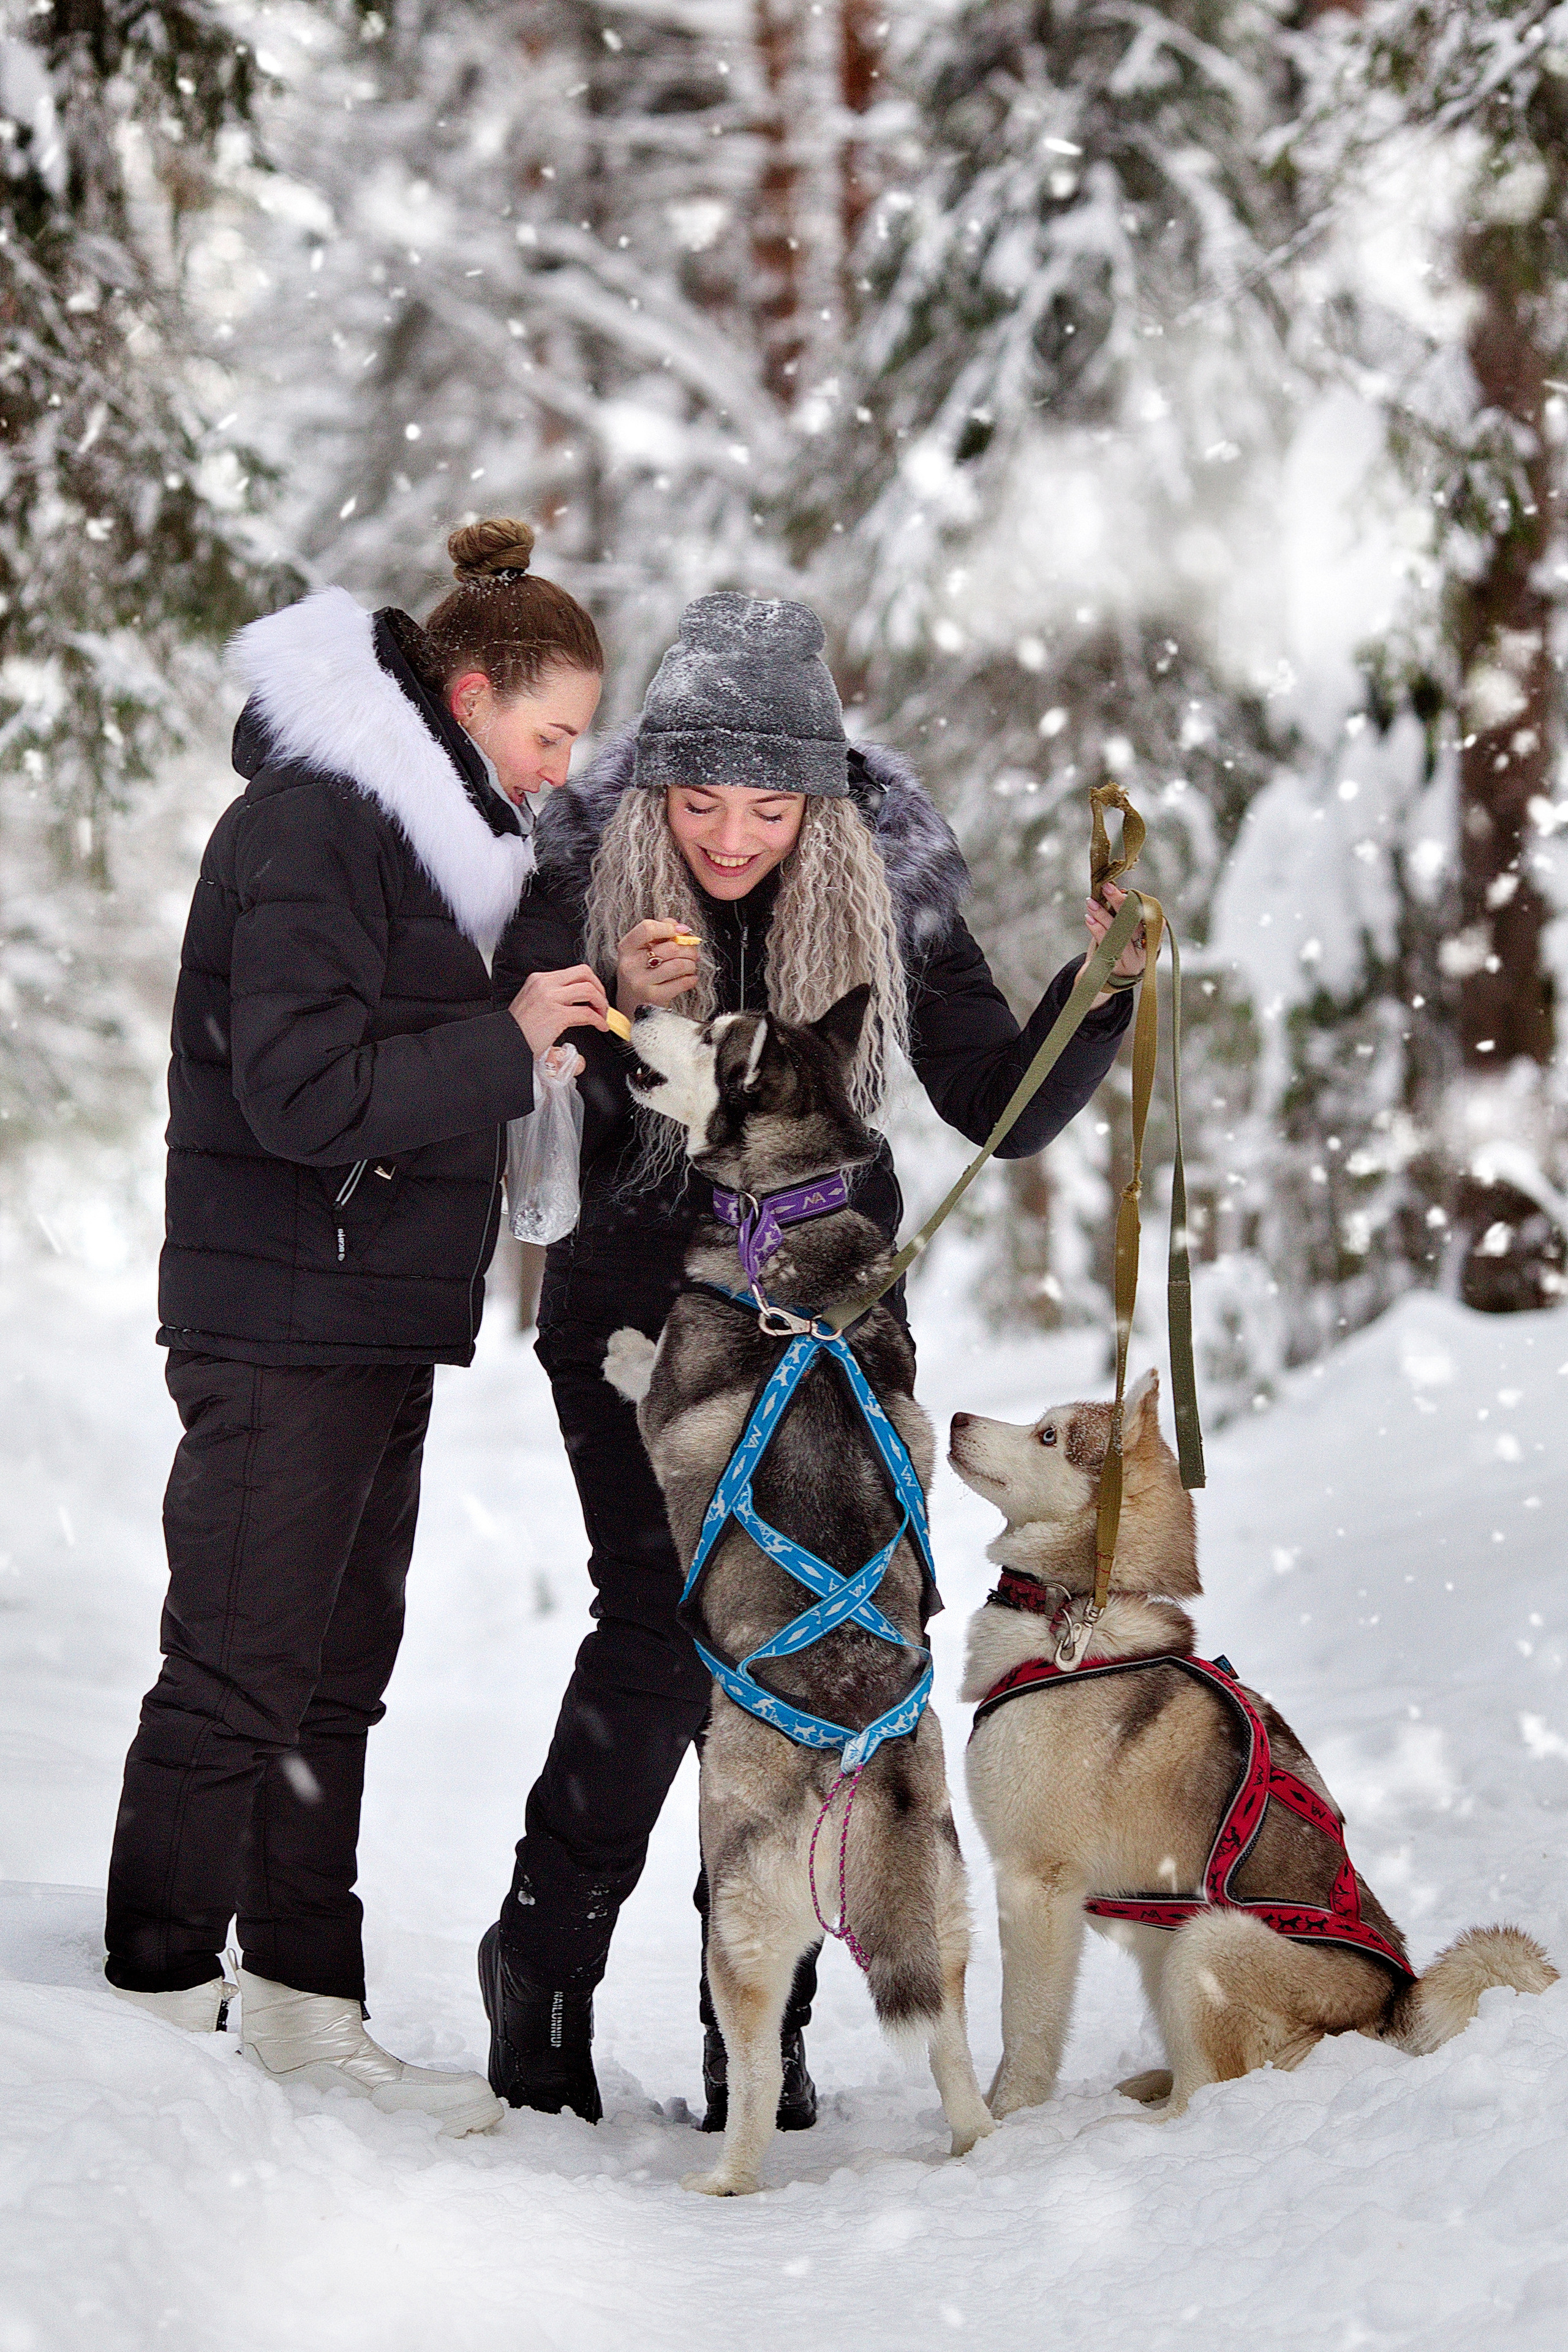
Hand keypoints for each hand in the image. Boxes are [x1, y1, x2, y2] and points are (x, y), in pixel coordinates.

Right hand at [509, 964, 608, 1055]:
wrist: (505, 1042)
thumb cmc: (518, 1029)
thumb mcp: (532, 1003)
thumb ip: (551, 999)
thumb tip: (572, 1007)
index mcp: (538, 980)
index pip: (573, 972)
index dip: (589, 983)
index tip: (594, 995)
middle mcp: (545, 984)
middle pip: (584, 973)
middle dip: (599, 987)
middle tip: (601, 1003)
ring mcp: (551, 998)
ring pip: (589, 990)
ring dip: (601, 1003)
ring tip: (602, 1015)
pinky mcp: (556, 1015)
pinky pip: (587, 1013)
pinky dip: (598, 1020)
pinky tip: (599, 1026)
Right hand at [615, 919, 701, 1016]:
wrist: (630, 1002)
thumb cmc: (640, 971)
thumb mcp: (641, 950)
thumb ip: (658, 932)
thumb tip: (679, 927)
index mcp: (627, 948)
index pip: (648, 928)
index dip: (669, 927)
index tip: (681, 931)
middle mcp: (631, 965)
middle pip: (670, 948)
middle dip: (688, 949)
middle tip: (692, 952)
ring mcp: (641, 982)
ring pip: (678, 965)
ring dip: (691, 964)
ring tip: (690, 965)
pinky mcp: (654, 997)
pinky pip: (682, 983)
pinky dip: (691, 978)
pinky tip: (689, 977)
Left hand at [1083, 882, 1146, 1007]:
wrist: (1106, 980)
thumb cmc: (1118, 949)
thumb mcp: (1125, 931)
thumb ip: (1124, 915)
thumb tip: (1118, 890)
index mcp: (1153, 939)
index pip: (1150, 918)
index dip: (1139, 904)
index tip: (1127, 891)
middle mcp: (1146, 951)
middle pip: (1134, 923)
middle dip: (1120, 903)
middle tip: (1107, 888)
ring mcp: (1132, 961)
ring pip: (1119, 934)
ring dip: (1103, 915)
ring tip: (1091, 902)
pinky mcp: (1116, 968)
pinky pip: (1106, 945)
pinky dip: (1097, 930)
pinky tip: (1089, 918)